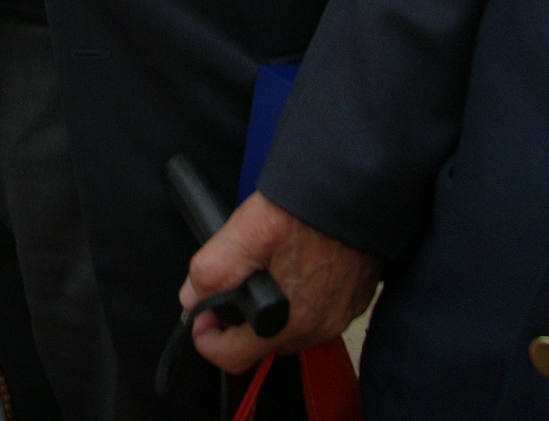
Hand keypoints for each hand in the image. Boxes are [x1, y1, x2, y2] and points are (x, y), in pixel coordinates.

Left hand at [180, 191, 378, 374]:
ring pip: (291, 327)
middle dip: (241, 320)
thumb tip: (192, 297)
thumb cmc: (307, 208)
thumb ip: (215, 268)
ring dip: (273, 308)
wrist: (356, 189)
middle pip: (263, 343)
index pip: (234, 358)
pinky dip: (301, 295)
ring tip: (265, 266)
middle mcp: (318, 327)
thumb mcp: (248, 230)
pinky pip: (318, 310)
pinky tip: (295, 264)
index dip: (208, 339)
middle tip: (233, 281)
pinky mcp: (354, 298)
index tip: (201, 318)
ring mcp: (340, 315)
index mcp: (289, 320)